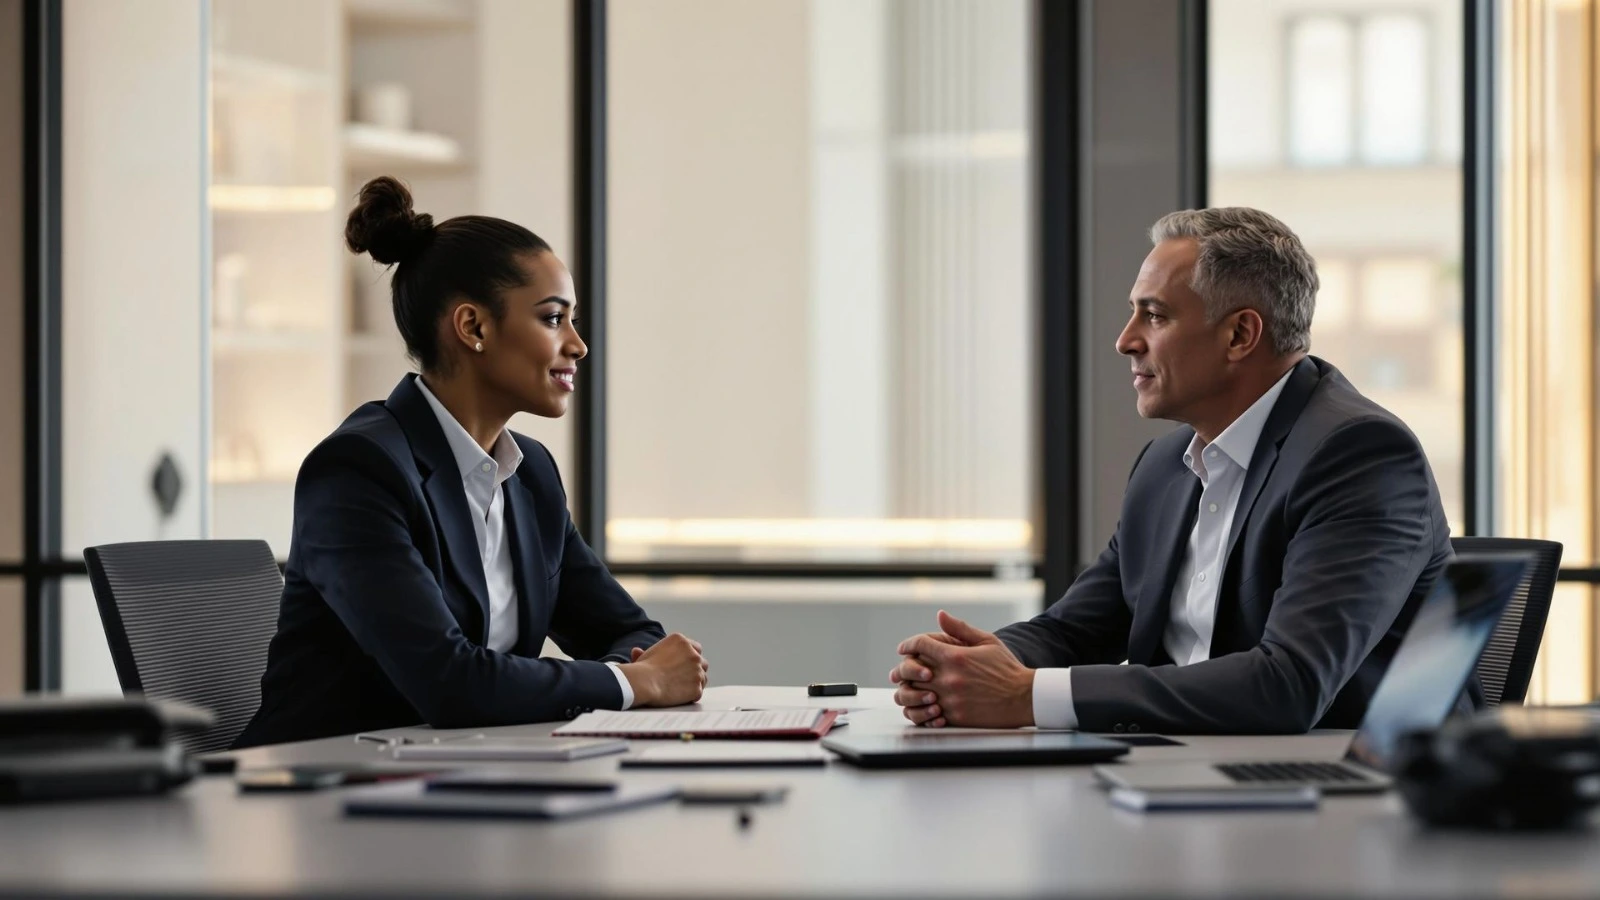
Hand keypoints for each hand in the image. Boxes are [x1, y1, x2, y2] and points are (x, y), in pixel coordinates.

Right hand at [620, 633, 706, 706]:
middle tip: (684, 678)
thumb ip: (645, 653)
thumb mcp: (644, 656)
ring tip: (681, 689)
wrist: (644, 682)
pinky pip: (698, 692)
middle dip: (695, 670)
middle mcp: (693, 654)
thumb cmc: (641, 669)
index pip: (696, 648)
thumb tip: (637, 651)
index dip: (690, 658)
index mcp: (681, 641)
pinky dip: (691, 695)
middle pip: (702, 663)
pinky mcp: (697, 687)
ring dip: (695, 683)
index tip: (684, 665)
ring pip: (703, 678)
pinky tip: (680, 697)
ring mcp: (697, 670)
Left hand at [889, 611, 1032, 727]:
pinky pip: (927, 715)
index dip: (908, 644)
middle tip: (899, 671)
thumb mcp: (987, 641)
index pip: (920, 645)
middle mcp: (949, 678)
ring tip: (908, 689)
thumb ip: (960, 629)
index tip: (904, 648)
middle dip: (902, 669)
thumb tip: (940, 615)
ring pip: (914, 695)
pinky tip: (922, 706)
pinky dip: (920, 710)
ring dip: (908, 691)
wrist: (1024, 697)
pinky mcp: (955, 717)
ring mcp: (950, 699)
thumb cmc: (1007, 668)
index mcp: (956, 656)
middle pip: (910, 671)